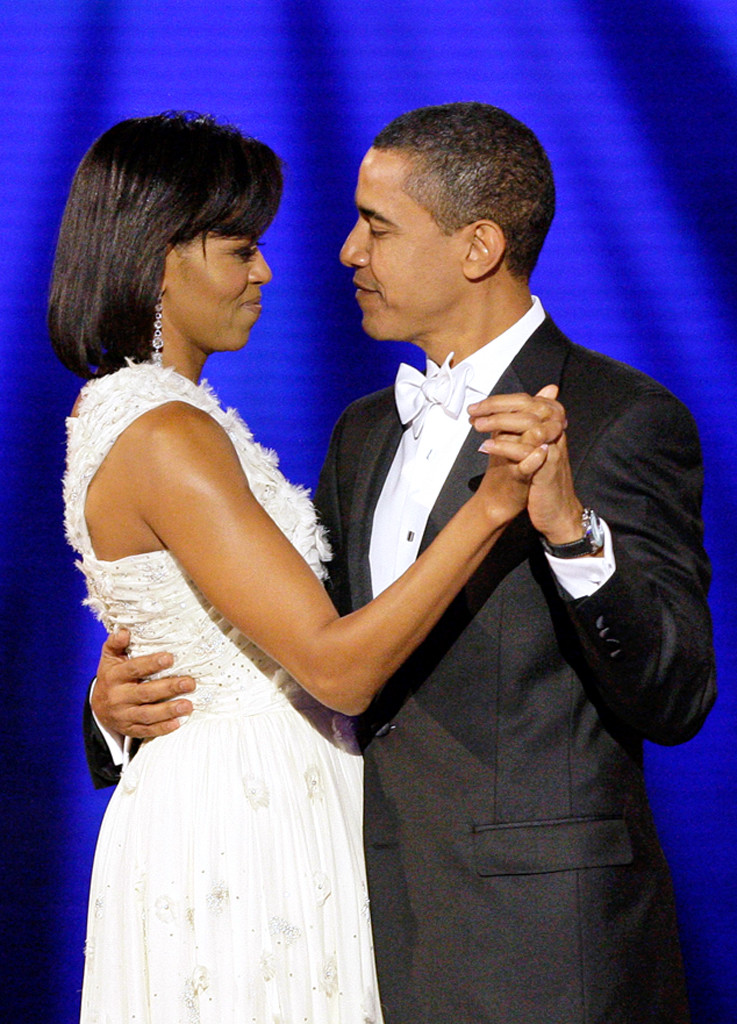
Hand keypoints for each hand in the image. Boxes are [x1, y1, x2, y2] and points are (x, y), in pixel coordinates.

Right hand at [91, 628, 194, 738]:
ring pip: (147, 714)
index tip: (170, 658)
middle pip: (145, 693)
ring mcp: (124, 715)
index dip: (151, 664)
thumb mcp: (110, 658)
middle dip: (168, 688)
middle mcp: (118, 696)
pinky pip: (146, 731)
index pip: (134, 669)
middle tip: (190, 683)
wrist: (99, 707)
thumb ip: (116, 643)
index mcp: (114, 676)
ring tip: (188, 705)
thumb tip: (125, 631)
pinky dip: (162, 728)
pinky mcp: (130, 729)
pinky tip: (178, 723)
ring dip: (169, 710)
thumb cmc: (112, 676)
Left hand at [469, 386, 582, 542]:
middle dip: (497, 407)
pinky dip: (505, 447)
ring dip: (499, 422)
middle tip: (474, 411)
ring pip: (529, 426)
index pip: (527, 400)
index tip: (478, 405)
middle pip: (528, 408)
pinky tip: (486, 446)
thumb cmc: (541, 480)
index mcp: (551, 427)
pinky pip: (526, 453)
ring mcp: (552, 451)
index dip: (500, 400)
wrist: (556, 512)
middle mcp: (555, 435)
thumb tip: (506, 410)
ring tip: (477, 425)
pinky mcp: (546, 470)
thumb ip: (522, 429)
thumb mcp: (532, 450)